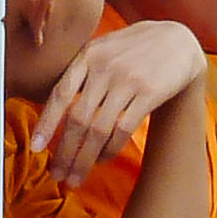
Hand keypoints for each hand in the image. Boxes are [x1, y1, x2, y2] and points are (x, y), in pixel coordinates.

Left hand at [35, 17, 211, 188]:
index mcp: (88, 56)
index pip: (60, 94)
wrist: (179, 39)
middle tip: (57, 175)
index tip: (37, 148)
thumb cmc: (135, 49)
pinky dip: (110, 150)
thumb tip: (54, 109)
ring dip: (84, 159)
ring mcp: (127, 81)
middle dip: (65, 152)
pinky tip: (102, 161)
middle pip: (78, 118)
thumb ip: (81, 72)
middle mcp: (104, 68)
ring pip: (98, 130)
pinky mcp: (149, 93)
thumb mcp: (104, 48)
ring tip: (75, 179)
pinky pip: (123, 130)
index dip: (46, 123)